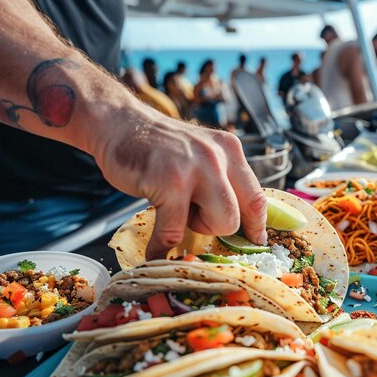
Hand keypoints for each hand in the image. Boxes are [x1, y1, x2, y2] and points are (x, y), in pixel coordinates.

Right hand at [94, 103, 266, 259]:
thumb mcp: (203, 154)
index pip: (257, 196)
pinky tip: (155, 253)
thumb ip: (223, 179)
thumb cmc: (160, 148)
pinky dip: (162, 248)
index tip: (254, 242)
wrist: (119, 123)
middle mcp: (217, 156)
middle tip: (193, 214)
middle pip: (238, 215)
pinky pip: (173, 231)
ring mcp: (193, 168)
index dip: (257, 226)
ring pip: (219, 223)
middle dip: (217, 226)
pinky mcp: (166, 182)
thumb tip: (241, 222)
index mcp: (231, 150)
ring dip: (196, 228)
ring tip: (174, 212)